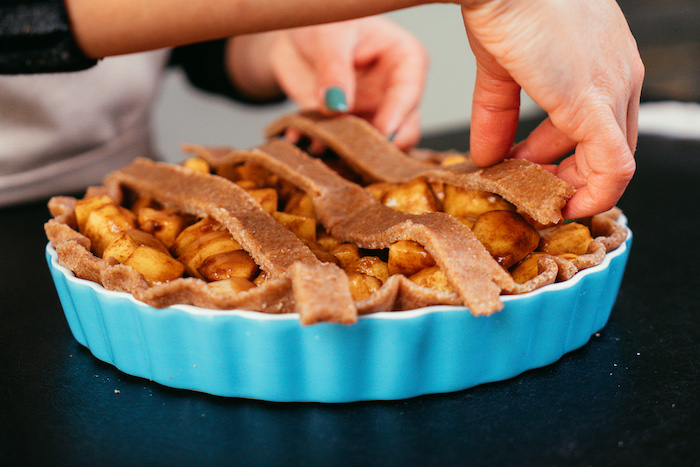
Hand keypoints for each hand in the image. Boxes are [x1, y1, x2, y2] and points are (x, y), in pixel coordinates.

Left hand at [268, 17, 428, 149]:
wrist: (294, 33)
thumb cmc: (324, 20)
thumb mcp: (329, 35)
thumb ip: (333, 68)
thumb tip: (337, 105)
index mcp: (404, 60)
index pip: (410, 92)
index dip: (398, 115)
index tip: (382, 131)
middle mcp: (392, 91)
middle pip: (402, 129)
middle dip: (380, 145)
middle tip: (357, 151)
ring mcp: (370, 112)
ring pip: (372, 145)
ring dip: (347, 151)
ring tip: (320, 144)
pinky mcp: (345, 126)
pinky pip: (337, 146)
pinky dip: (318, 146)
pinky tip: (298, 137)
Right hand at [461, 0, 643, 217]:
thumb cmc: (504, 6)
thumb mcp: (501, 72)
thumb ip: (496, 115)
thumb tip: (485, 154)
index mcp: (603, 57)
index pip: (602, 120)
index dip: (566, 152)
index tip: (532, 165)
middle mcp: (620, 73)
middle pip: (609, 144)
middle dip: (565, 170)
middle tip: (528, 180)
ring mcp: (612, 90)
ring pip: (612, 161)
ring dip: (570, 184)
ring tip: (530, 188)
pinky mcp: (596, 107)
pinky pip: (612, 168)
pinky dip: (592, 195)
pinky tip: (564, 206)